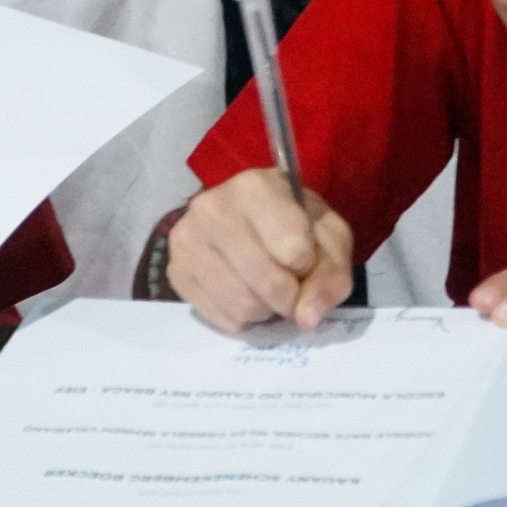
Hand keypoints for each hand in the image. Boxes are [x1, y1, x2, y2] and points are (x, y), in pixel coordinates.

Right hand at [166, 169, 353, 331]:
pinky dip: (244, 318)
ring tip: (267, 288)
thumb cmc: (295, 224)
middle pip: (267, 282)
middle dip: (290, 297)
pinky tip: (245, 292)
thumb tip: (306, 318)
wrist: (250, 222)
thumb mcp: (329, 238)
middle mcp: (211, 207)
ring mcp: (186, 241)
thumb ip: (331, 274)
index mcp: (254, 187)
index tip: (305, 255)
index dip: (309, 264)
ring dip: (267, 310)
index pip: (294, 249)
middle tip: (292, 288)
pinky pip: (222, 319)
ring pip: (243, 305)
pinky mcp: (175, 274)